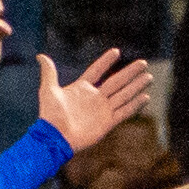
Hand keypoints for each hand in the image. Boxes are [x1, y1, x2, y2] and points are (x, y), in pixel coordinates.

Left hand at [36, 50, 152, 151]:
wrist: (55, 137)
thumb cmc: (50, 115)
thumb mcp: (48, 90)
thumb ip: (49, 73)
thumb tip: (40, 56)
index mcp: (82, 88)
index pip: (97, 71)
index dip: (105, 62)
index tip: (116, 52)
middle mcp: (95, 98)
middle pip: (116, 81)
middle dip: (130, 72)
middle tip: (143, 63)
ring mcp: (102, 110)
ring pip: (124, 94)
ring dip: (136, 86)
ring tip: (148, 77)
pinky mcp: (107, 122)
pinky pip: (124, 112)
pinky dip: (135, 105)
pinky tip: (145, 97)